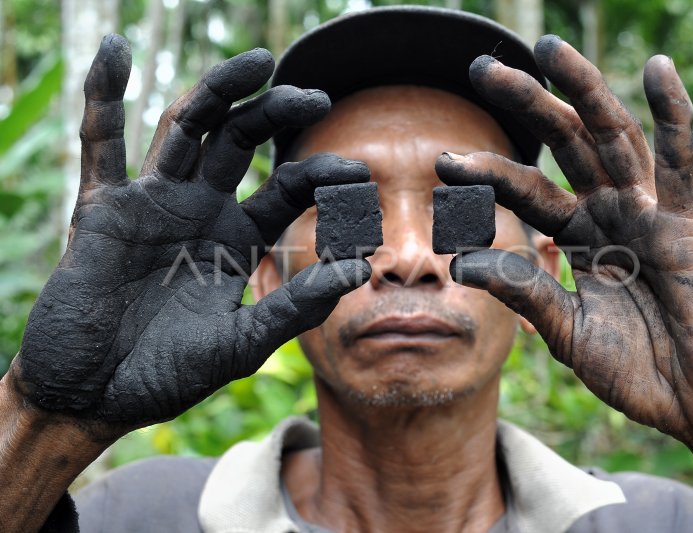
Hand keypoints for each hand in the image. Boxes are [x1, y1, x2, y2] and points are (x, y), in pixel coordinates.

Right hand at [8, 35, 370, 438]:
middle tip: (317, 97)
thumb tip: (361, 270)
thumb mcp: (242, 343)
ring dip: (219, 91)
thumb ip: (296, 306)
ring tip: (260, 63)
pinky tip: (114, 52)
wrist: (95, 397)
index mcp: (239, 238)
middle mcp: (200, 210)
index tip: (359, 175)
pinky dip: (103, 96)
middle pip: (242, 141)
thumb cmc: (168, 375)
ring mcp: (153, 203)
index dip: (322, 177)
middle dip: (277, 114)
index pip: (289, 189)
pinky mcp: (105, 209)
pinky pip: (100, 144)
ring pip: (188, 128)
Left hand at [436, 36, 692, 448]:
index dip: (486, 173)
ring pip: (612, 139)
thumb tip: (460, 263)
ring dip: (583, 91)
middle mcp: (608, 215)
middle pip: (563, 145)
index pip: (525, 192)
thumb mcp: (566, 332)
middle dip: (526, 103)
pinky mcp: (688, 226)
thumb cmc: (634, 371)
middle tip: (481, 67)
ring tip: (550, 48)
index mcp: (576, 238)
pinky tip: (656, 70)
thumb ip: (524, 293)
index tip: (441, 160)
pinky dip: (674, 116)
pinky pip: (681, 164)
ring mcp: (648, 215)